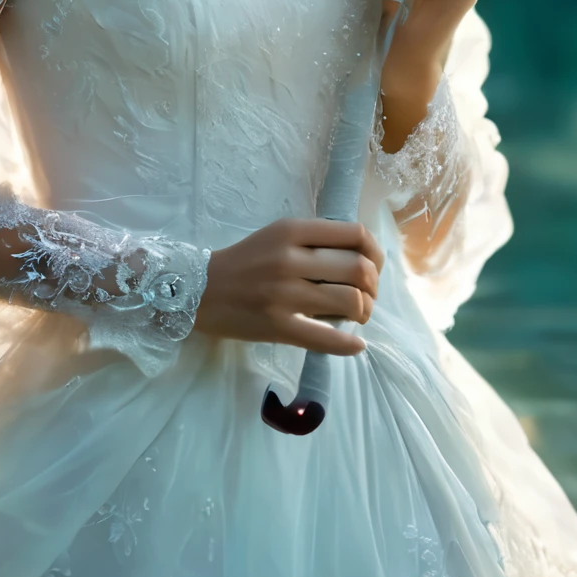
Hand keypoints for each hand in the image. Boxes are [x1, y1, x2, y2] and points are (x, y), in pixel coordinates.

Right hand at [193, 216, 384, 355]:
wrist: (200, 290)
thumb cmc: (245, 261)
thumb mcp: (279, 235)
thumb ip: (315, 239)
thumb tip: (363, 256)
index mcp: (293, 230)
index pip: (355, 234)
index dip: (375, 252)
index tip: (375, 266)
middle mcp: (290, 258)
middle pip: (358, 268)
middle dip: (373, 286)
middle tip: (367, 295)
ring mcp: (284, 294)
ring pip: (349, 301)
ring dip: (364, 312)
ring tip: (357, 316)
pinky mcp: (277, 326)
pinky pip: (325, 338)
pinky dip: (348, 345)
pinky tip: (356, 345)